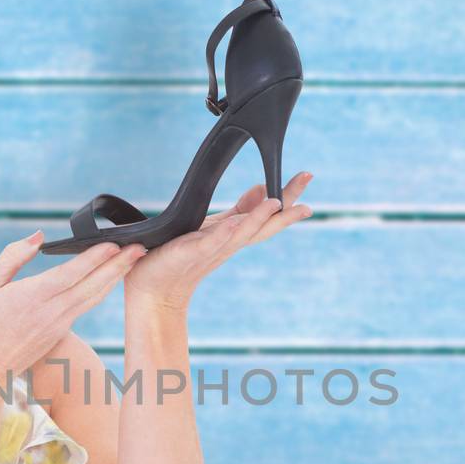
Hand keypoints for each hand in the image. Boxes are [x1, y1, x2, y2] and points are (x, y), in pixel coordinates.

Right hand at [0, 232, 143, 380]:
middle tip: (141, 247)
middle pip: (92, 285)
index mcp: (32, 297)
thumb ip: (12, 258)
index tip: (115, 244)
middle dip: (118, 265)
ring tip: (134, 258)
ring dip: (116, 277)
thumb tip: (38, 237)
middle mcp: (51, 312)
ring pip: (94, 297)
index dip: (96, 259)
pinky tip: (111, 278)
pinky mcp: (61, 332)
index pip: (71, 274)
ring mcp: (59, 324)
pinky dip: (101, 290)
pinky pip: (86, 306)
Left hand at [122, 171, 314, 310]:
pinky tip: (234, 224)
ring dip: (259, 219)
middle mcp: (230, 243)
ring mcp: (212, 248)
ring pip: (241, 234)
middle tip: (308, 200)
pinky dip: (223, 234)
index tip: (307, 177)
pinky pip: (209, 242)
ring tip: (276, 202)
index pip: (268, 214)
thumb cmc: (185, 255)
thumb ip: (240, 211)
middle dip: (285, 212)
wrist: (156, 286)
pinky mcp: (190, 252)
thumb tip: (263, 188)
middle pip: (264, 226)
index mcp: (236, 234)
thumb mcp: (217, 227)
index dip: (288, 196)